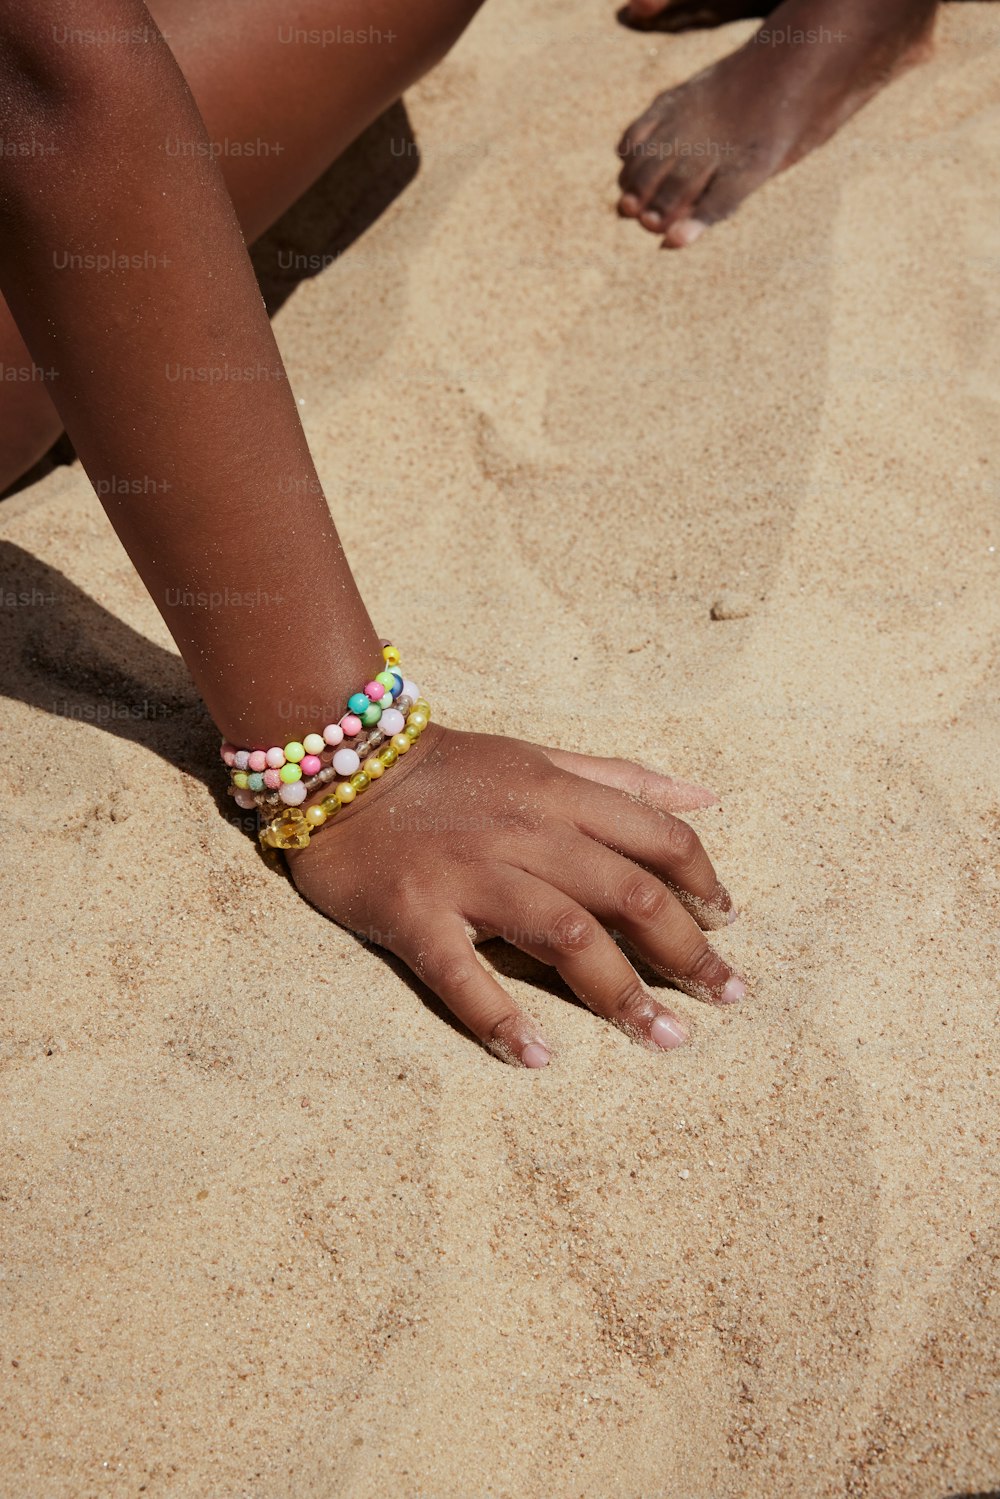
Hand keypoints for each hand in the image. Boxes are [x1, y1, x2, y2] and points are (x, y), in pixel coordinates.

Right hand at [286, 723, 744, 1066]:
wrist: (338, 765)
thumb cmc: (448, 771)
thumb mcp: (540, 756)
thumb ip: (621, 778)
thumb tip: (707, 797)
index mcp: (558, 795)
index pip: (657, 838)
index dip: (705, 883)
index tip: (728, 924)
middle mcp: (523, 833)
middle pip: (627, 894)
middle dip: (687, 951)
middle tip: (726, 998)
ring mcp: (468, 875)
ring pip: (565, 934)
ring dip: (622, 993)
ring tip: (664, 1039)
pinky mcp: (413, 915)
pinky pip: (461, 973)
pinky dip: (501, 1018)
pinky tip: (538, 1057)